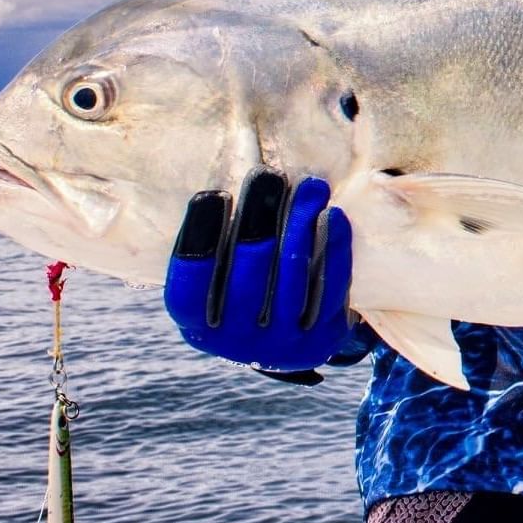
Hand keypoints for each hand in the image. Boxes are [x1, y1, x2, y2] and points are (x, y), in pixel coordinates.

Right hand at [164, 169, 353, 376]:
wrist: (290, 346)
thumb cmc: (245, 297)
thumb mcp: (218, 286)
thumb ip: (217, 251)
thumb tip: (226, 178)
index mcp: (199, 327)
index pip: (189, 289)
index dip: (198, 243)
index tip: (212, 195)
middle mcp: (237, 342)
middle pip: (246, 278)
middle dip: (257, 221)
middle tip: (266, 176)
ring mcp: (282, 343)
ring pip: (291, 278)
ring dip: (300, 225)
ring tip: (309, 185)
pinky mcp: (322, 335)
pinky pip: (330, 286)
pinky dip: (333, 248)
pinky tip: (332, 215)